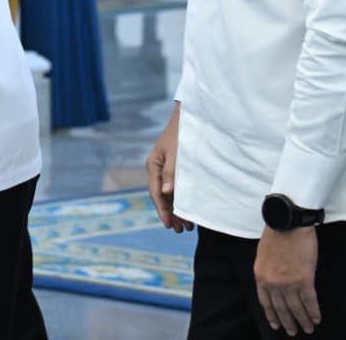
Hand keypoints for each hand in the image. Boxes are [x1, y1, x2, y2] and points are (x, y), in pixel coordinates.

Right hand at [146, 101, 192, 232]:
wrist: (191, 115)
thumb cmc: (184, 132)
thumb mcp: (178, 152)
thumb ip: (173, 173)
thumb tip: (167, 193)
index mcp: (154, 164)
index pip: (157, 193)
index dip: (163, 211)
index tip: (170, 225)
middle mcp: (157, 167)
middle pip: (162, 196)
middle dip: (170, 214)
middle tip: (180, 230)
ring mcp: (166, 167)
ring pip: (169, 193)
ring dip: (177, 209)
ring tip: (186, 225)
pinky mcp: (175, 166)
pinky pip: (176, 187)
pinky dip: (181, 199)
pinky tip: (189, 208)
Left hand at [254, 226, 320, 335]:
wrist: (287, 223)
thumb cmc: (276, 234)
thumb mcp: (263, 255)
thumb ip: (267, 271)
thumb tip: (273, 284)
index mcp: (261, 276)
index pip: (266, 302)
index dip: (272, 315)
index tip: (276, 325)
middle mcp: (273, 283)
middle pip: (281, 308)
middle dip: (288, 322)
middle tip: (293, 332)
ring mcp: (288, 283)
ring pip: (296, 308)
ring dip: (303, 321)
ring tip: (308, 328)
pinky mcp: (304, 280)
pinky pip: (310, 302)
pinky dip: (314, 312)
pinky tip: (316, 318)